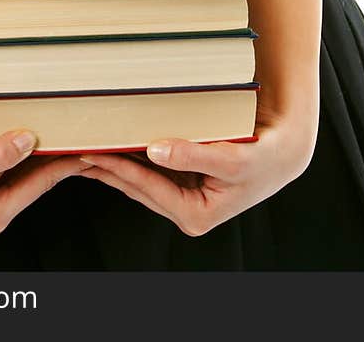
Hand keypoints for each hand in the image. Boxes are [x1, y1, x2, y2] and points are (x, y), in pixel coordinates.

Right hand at [0, 114, 90, 237]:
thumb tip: (28, 140)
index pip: (41, 182)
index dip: (66, 161)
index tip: (89, 142)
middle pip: (37, 175)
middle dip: (58, 153)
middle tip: (84, 128)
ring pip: (24, 166)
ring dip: (42, 146)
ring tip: (67, 124)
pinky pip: (10, 159)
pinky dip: (22, 142)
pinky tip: (33, 125)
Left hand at [76, 97, 317, 236]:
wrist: (286, 152)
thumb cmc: (264, 158)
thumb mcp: (232, 159)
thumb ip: (193, 155)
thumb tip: (154, 149)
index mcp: (196, 215)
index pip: (148, 188)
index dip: (119, 169)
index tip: (93, 153)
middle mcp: (188, 211)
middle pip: (139, 188)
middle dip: (109, 170)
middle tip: (78, 151)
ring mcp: (187, 196)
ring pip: (144, 181)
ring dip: (117, 165)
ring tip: (89, 150)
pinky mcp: (189, 182)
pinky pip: (155, 171)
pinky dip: (135, 159)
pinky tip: (119, 147)